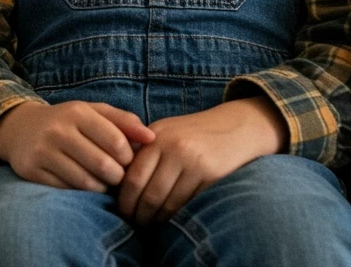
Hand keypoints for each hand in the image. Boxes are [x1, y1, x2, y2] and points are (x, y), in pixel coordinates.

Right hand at [0, 100, 154, 191]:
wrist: (20, 128)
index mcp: (77, 112)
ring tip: (103, 182)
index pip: (117, 142)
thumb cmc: (67, 121)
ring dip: (101, 188)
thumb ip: (124, 121)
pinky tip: (84, 185)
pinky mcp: (32, 170)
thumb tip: (152, 138)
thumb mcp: (93, 112)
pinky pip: (66, 190)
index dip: (129, 158)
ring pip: (86, 182)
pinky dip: (81, 193)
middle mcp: (58, 129)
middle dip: (117, 176)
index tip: (127, 162)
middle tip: (117, 177)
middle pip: (104, 165)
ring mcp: (43, 151)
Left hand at [116, 97, 285, 225]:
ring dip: (156, 218)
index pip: (133, 178)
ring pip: (167, 203)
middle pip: (149, 194)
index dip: (125, 200)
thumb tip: (117, 183)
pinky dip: (175, 215)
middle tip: (134, 223)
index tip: (122, 212)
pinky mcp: (211, 174)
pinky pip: (187, 203)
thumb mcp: (163, 133)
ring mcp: (193, 162)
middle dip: (138, 214)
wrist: (233, 128)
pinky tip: (170, 217)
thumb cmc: (191, 134)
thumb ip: (142, 153)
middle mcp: (173, 148)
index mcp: (155, 138)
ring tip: (150, 223)